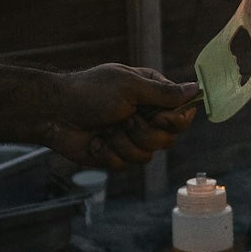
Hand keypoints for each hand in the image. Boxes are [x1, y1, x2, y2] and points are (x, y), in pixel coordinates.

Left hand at [39, 65, 198, 169]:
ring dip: (122, 142)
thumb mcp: (130, 86)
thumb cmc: (89, 92)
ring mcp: (131, 137)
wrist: (54, 112)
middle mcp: (145, 116)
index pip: (182, 114)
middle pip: (168, 139)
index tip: (157, 115)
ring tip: (105, 128)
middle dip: (142, 132)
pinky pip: (126, 165)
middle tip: (123, 118)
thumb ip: (164, 93)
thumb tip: (196, 88)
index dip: (173, 120)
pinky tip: (95, 141)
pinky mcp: (117, 155)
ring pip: (147, 156)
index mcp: (151, 94)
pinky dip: (108, 153)